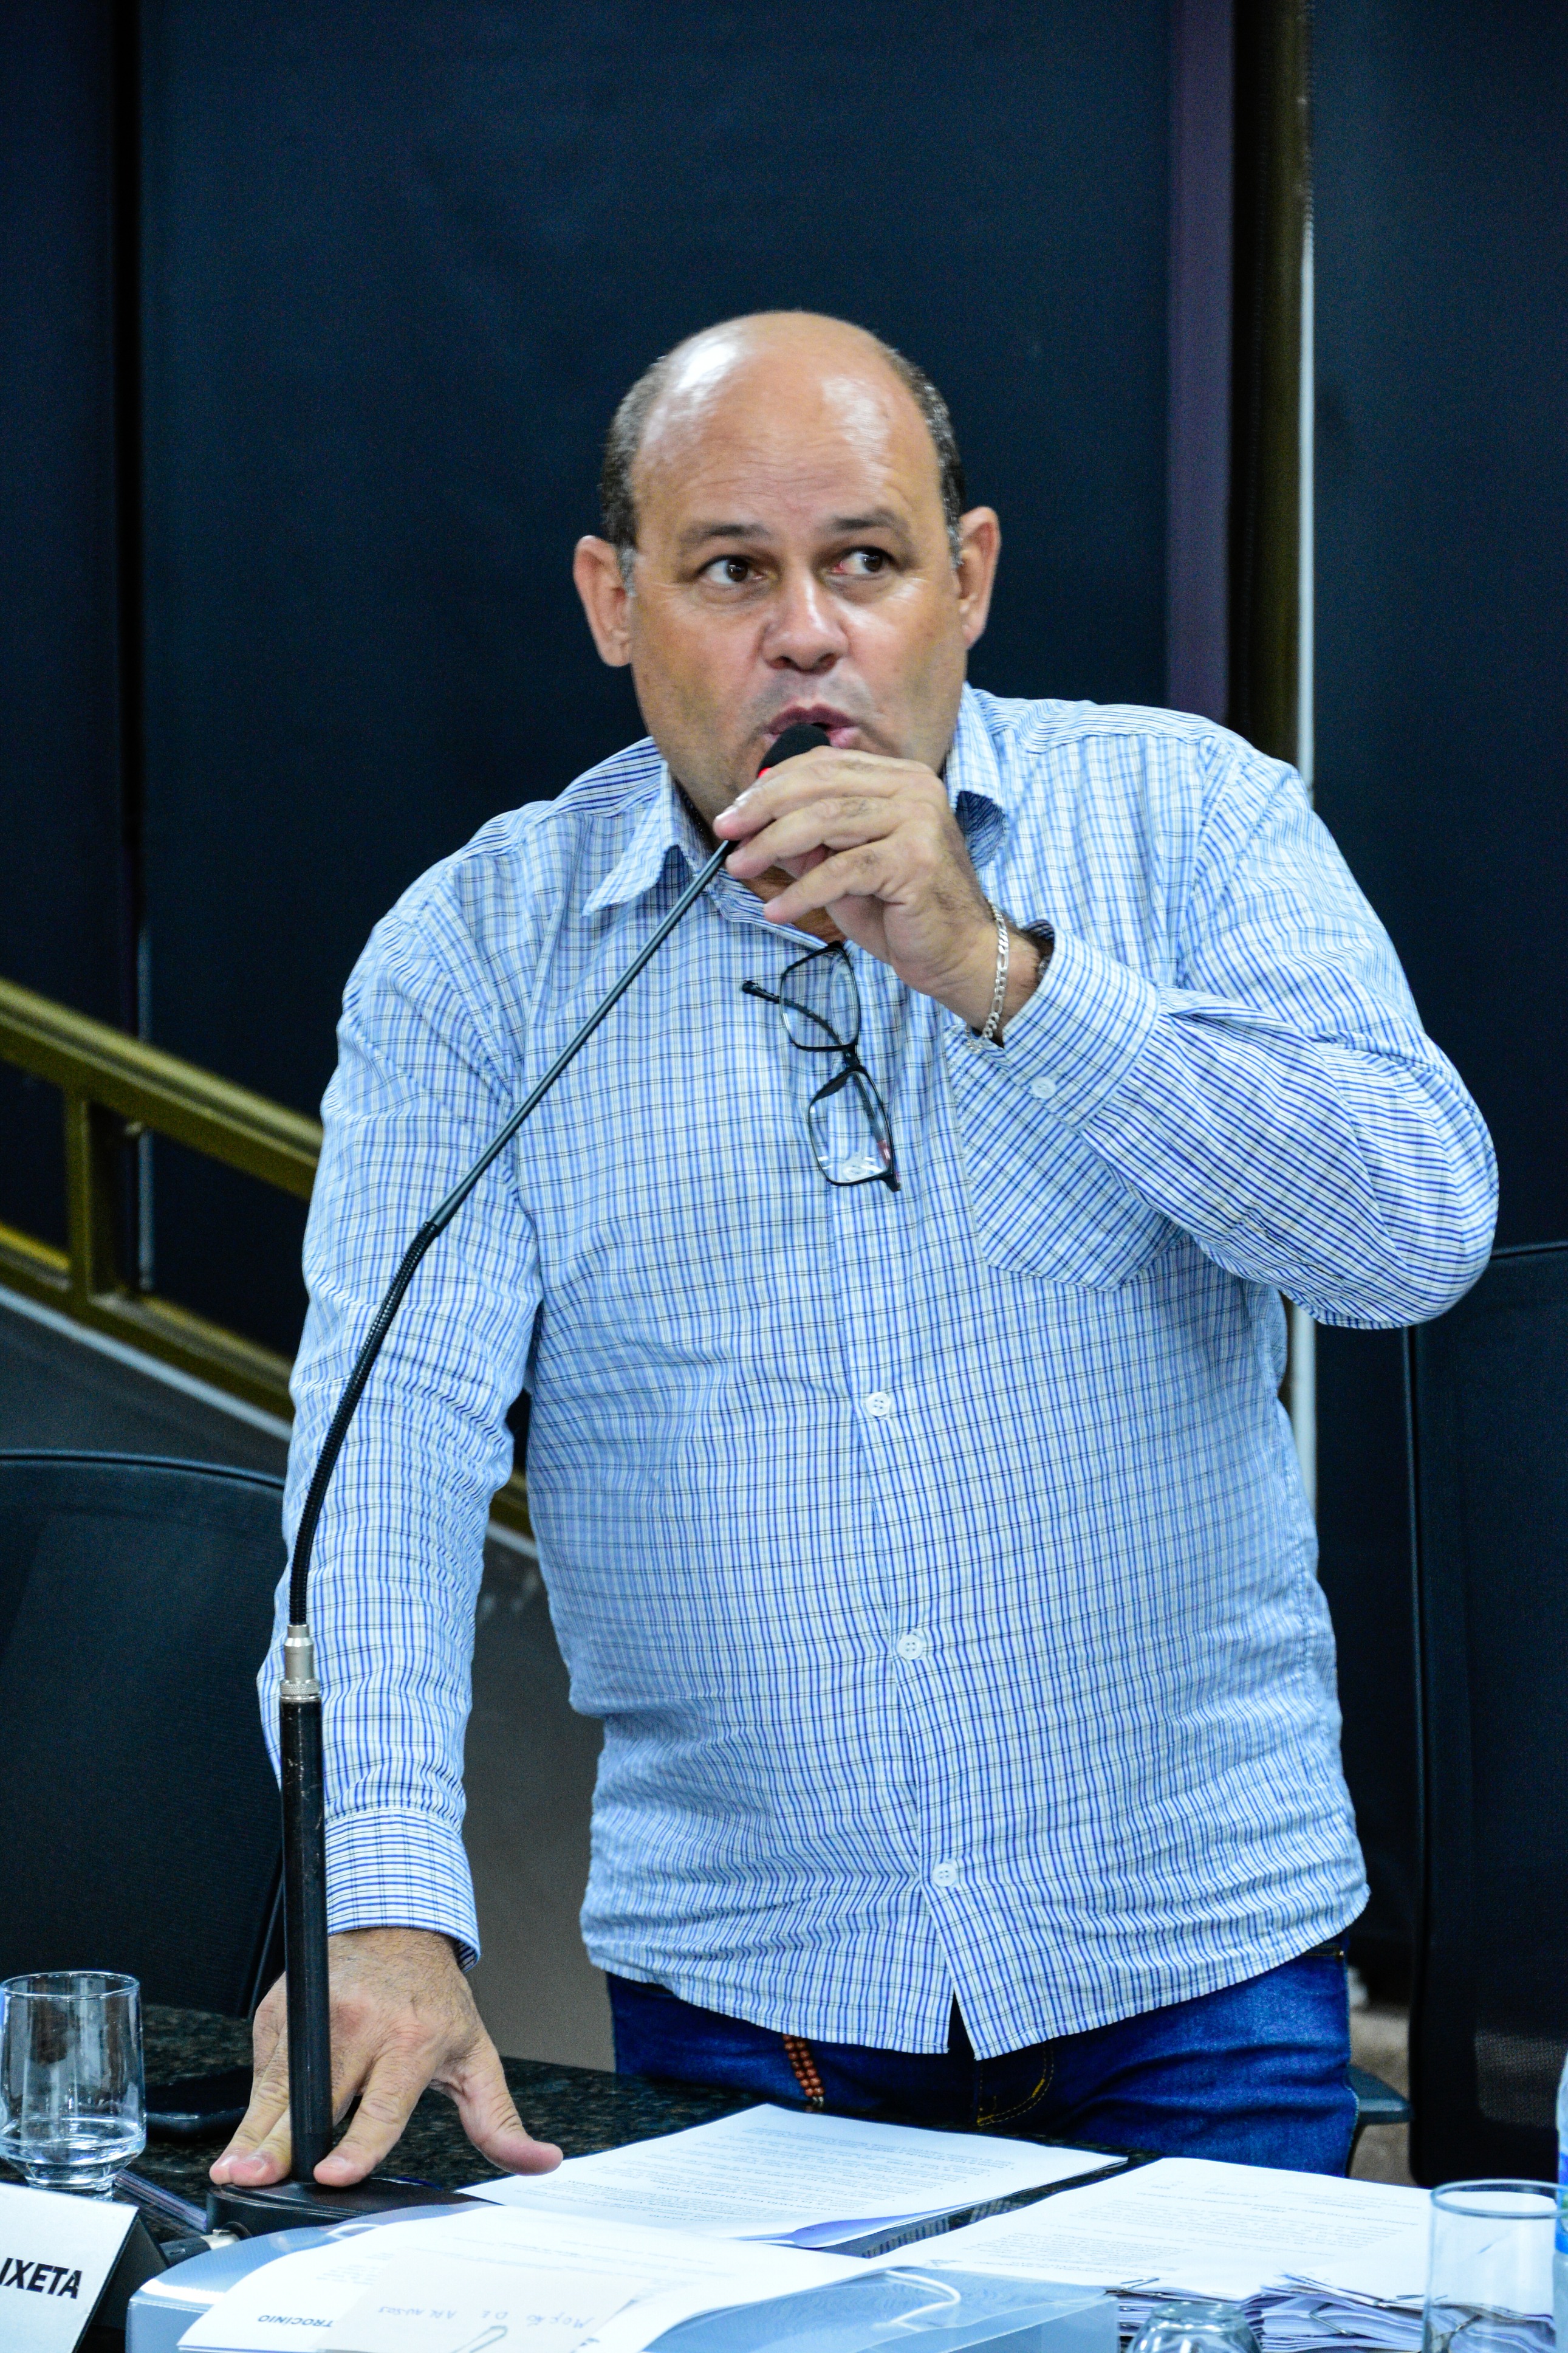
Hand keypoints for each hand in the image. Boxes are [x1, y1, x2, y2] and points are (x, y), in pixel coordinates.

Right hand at [210, 1926, 561, 2189]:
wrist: (396, 1921)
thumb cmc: (432, 1997)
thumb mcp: (475, 2054)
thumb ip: (499, 2119)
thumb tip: (541, 2162)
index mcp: (412, 2039)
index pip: (381, 2105)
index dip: (357, 2144)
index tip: (331, 2172)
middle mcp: (361, 2024)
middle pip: (315, 2099)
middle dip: (280, 2143)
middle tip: (252, 2177)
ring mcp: (316, 2012)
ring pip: (276, 2086)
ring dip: (252, 2132)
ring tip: (233, 2168)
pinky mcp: (281, 2007)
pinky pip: (262, 2066)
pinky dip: (258, 2101)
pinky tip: (258, 2125)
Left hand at [715, 746, 1041, 1030]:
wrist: (958, 954)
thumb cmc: (901, 912)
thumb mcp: (843, 868)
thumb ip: (808, 843)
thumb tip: (752, 827)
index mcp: (900, 779)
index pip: (822, 766)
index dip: (770, 786)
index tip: (733, 814)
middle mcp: (914, 789)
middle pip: (819, 785)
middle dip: (763, 809)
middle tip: (725, 833)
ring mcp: (919, 821)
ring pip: (826, 821)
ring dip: (772, 846)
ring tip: (739, 868)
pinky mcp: (916, 861)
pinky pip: (842, 870)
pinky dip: (802, 892)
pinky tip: (778, 912)